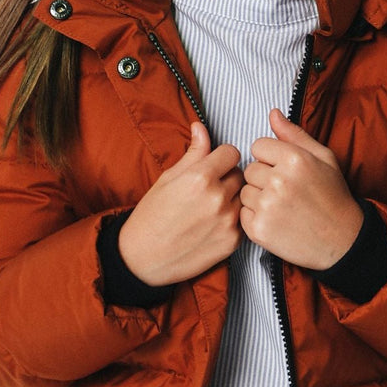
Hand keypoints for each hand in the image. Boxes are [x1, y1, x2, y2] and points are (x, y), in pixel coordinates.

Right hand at [118, 122, 243, 284]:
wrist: (143, 258)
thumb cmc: (151, 216)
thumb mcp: (168, 178)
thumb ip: (192, 153)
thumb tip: (201, 128)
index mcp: (200, 177)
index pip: (232, 152)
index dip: (221, 158)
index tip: (214, 165)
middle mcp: (217, 197)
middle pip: (240, 174)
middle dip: (227, 177)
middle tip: (208, 189)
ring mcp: (228, 220)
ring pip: (244, 197)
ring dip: (232, 198)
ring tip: (210, 208)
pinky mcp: (233, 241)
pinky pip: (242, 219)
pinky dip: (232, 220)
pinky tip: (212, 224)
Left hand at [239, 109, 363, 269]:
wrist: (342, 241)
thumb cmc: (333, 196)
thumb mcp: (323, 158)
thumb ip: (295, 135)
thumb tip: (272, 113)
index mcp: (294, 159)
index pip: (258, 146)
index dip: (270, 158)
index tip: (284, 171)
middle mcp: (279, 181)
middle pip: (250, 169)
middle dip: (263, 178)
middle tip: (285, 192)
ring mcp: (267, 207)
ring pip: (244, 191)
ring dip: (258, 198)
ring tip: (281, 207)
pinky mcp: (259, 229)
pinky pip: (243, 213)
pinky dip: (255, 218)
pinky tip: (276, 220)